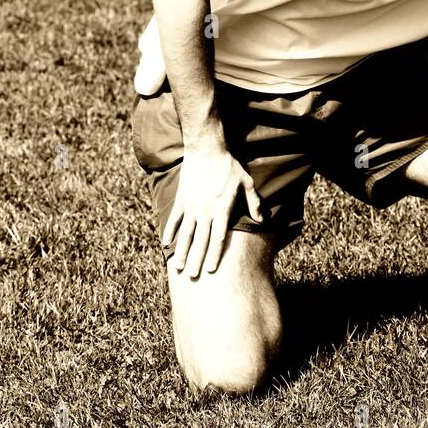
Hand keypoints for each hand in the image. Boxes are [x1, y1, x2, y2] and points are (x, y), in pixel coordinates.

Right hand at [164, 144, 262, 277]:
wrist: (206, 150)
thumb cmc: (229, 166)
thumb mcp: (247, 183)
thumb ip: (254, 203)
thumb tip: (261, 220)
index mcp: (222, 210)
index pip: (218, 238)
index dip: (214, 255)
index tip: (211, 270)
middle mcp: (205, 211)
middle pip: (200, 241)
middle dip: (196, 260)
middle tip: (192, 277)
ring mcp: (192, 206)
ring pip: (185, 234)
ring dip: (181, 251)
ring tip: (178, 267)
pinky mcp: (182, 199)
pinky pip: (174, 219)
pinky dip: (170, 232)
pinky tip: (166, 244)